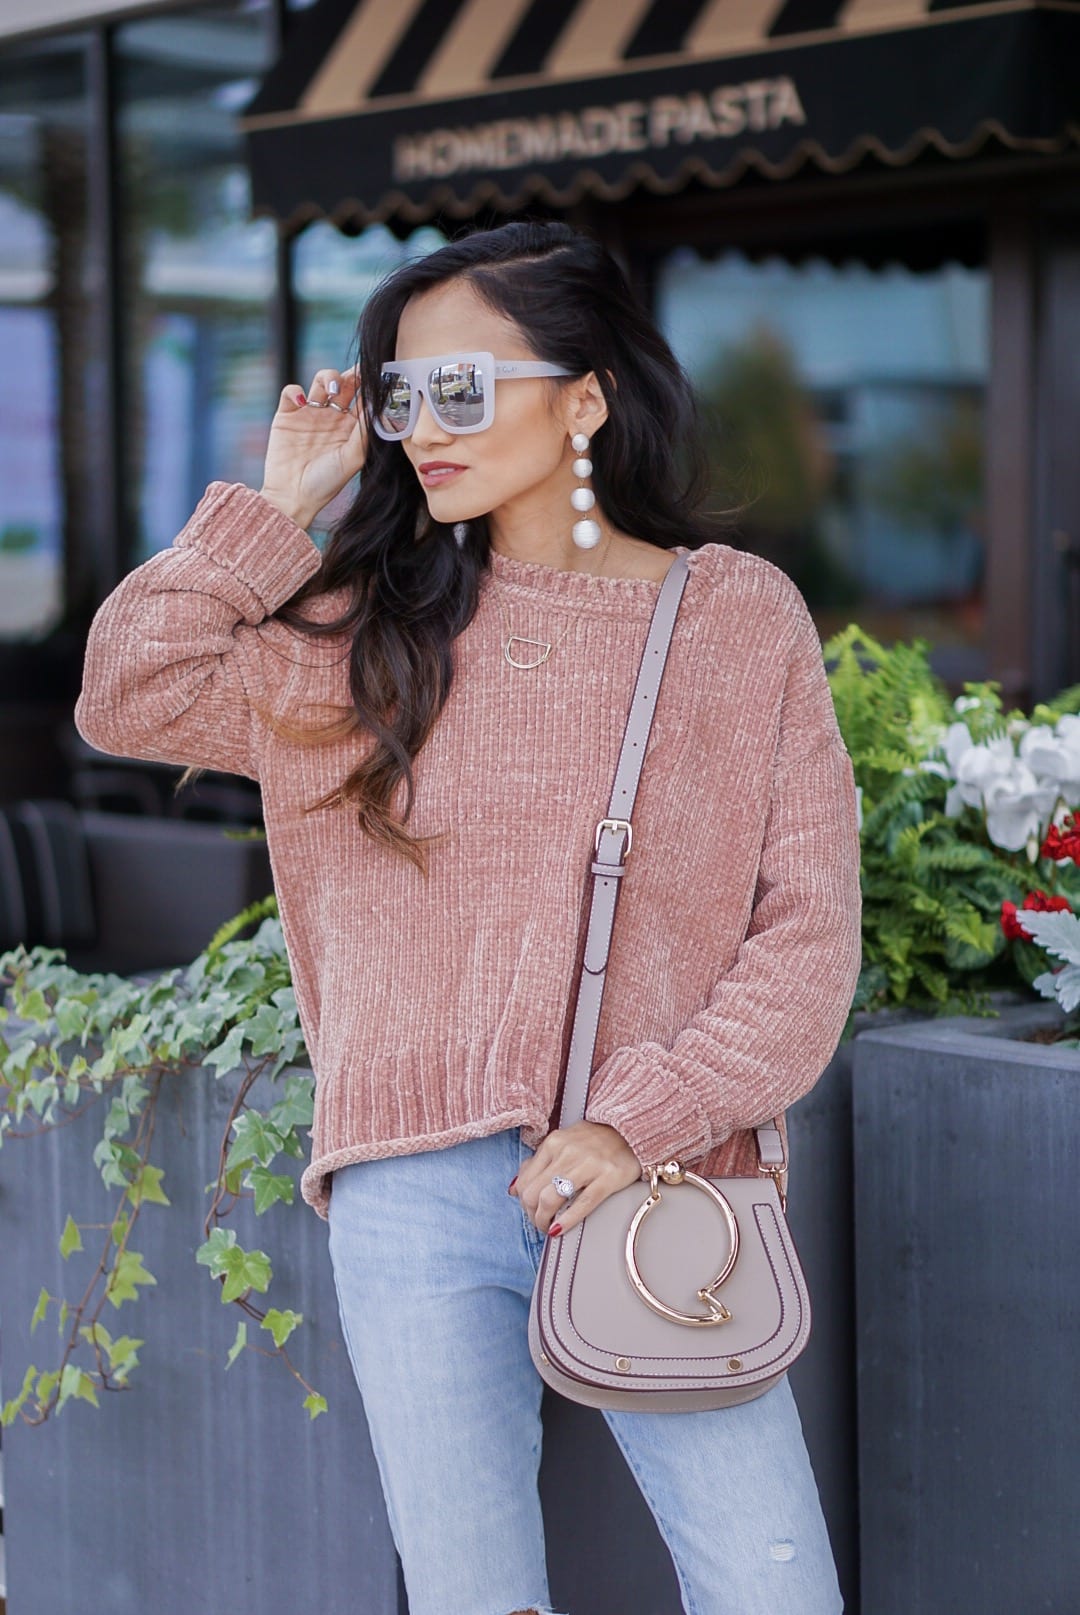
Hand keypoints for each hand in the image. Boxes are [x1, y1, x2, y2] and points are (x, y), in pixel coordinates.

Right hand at [259, 364, 367, 529]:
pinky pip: (292, 392)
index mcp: (350, 427)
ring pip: (320, 381)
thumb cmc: (326, 483)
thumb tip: (374, 404)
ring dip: (327, 376)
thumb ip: (363, 432)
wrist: (293, 496)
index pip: (362, 398)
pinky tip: (303, 402)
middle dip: (350, 375)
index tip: (377, 376)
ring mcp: (309, 414)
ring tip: (331, 387)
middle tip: (356, 373)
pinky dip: (296, 391)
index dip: (369, 385)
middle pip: (343, 384)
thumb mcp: (351, 459)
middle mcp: (331, 417)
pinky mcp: (287, 415)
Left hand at [511, 1120, 642, 1236]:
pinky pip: (582, 1203)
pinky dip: (566, 1221)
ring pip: (551, 1199)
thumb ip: (539, 1162)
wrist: (632, 1130)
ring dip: (544, 1220)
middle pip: (533, 1193)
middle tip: (540, 1223)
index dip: (523, 1203)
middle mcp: (567, 1151)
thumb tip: (514, 1188)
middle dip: (532, 1215)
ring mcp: (588, 1164)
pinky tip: (560, 1230)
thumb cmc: (595, 1140)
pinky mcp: (608, 1177)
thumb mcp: (563, 1142)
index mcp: (553, 1142)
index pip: (524, 1181)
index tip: (532, 1212)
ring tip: (549, 1228)